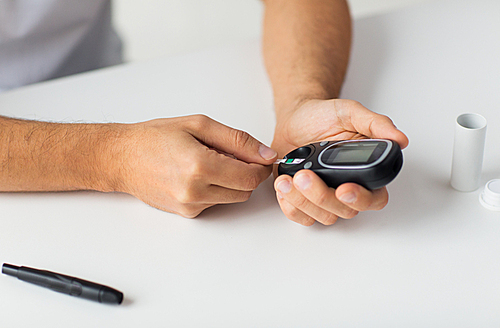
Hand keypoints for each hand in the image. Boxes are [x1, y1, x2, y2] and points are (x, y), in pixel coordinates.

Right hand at [113, 115, 276, 217]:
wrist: (122, 158)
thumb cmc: (155, 137)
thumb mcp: (199, 125)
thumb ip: (238, 140)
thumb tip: (266, 155)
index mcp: (201, 166)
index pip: (251, 177)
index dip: (260, 166)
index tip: (257, 156)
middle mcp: (196, 191)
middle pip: (246, 191)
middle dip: (247, 174)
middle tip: (230, 155)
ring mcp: (190, 206)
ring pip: (233, 198)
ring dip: (232, 182)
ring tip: (210, 162)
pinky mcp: (187, 214)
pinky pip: (216, 203)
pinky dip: (216, 190)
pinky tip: (199, 175)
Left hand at [272, 99, 408, 225]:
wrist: (295, 118)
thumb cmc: (323, 116)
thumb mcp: (350, 112)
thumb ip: (375, 124)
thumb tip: (400, 140)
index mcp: (363, 172)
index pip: (374, 199)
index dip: (361, 199)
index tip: (343, 188)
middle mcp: (346, 189)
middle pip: (344, 211)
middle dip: (322, 196)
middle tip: (304, 176)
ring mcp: (324, 197)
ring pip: (322, 216)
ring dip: (302, 201)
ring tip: (287, 180)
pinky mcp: (303, 200)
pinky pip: (301, 217)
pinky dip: (290, 206)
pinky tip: (284, 187)